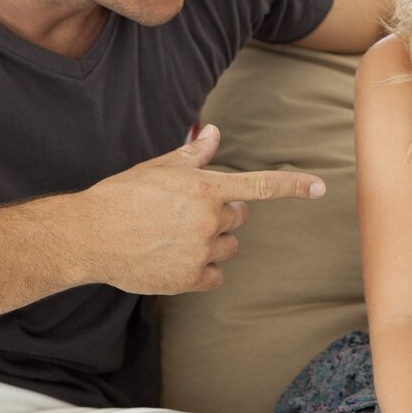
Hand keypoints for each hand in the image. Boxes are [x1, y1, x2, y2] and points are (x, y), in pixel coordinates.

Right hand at [69, 124, 325, 293]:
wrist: (91, 235)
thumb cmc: (123, 196)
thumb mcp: (160, 168)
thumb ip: (194, 155)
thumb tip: (215, 132)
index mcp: (205, 188)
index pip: (260, 186)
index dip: (293, 186)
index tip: (320, 187)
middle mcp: (209, 220)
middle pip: (239, 218)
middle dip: (221, 214)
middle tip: (186, 214)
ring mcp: (201, 252)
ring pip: (228, 247)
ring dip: (212, 242)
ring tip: (173, 236)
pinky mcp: (190, 280)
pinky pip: (215, 276)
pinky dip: (202, 271)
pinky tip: (174, 259)